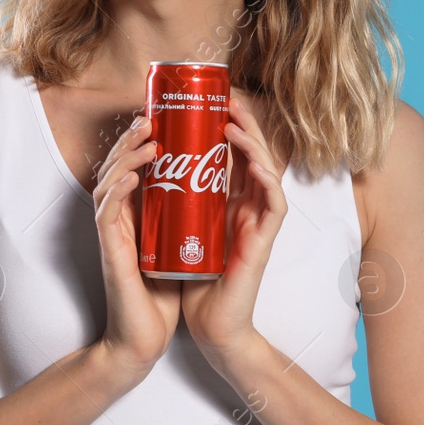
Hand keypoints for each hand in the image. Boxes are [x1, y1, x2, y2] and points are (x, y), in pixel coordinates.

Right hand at [92, 114, 182, 379]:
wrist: (145, 340)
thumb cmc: (162, 295)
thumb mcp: (178, 244)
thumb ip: (184, 217)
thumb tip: (210, 186)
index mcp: (132, 218)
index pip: (130, 170)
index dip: (139, 142)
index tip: (159, 120)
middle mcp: (117, 222)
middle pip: (114, 168)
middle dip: (131, 139)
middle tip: (149, 117)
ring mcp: (111, 236)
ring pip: (107, 183)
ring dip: (126, 156)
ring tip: (146, 137)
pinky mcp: (112, 253)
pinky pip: (108, 213)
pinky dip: (119, 189)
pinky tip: (133, 173)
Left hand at [181, 91, 287, 362]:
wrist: (208, 327)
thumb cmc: (192, 282)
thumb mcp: (178, 228)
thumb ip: (173, 199)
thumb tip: (148, 165)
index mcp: (229, 203)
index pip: (232, 155)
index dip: (225, 125)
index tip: (208, 102)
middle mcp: (248, 207)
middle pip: (252, 153)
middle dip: (241, 122)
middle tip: (225, 97)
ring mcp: (259, 222)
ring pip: (266, 169)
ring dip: (252, 141)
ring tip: (232, 119)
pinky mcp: (264, 240)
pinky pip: (274, 201)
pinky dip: (265, 176)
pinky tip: (252, 159)